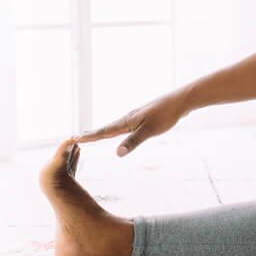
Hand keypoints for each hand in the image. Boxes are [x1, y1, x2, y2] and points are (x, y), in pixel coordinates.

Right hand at [71, 89, 191, 156]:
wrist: (180, 101)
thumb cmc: (165, 116)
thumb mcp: (150, 131)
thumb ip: (133, 142)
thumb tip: (117, 154)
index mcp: (127, 122)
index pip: (104, 131)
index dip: (90, 137)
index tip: (74, 138)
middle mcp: (128, 118)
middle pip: (106, 128)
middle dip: (91, 134)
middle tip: (76, 137)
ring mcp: (135, 116)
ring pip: (114, 126)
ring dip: (101, 131)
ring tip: (92, 134)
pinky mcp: (142, 117)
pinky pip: (123, 125)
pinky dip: (114, 129)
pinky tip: (118, 130)